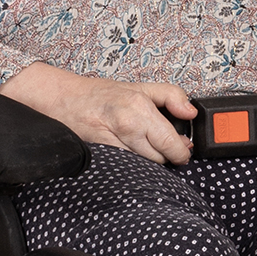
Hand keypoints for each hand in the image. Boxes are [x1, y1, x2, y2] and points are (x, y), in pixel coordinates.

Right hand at [2, 64, 196, 164]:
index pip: (171, 142)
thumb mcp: (141, 87)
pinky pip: (128, 168)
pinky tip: (131, 154)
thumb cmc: (101, 95)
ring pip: (145, 166)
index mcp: (140, 107)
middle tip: (164, 148)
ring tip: (145, 148)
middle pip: (160, 158)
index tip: (183, 150)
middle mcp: (128, 126)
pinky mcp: (103, 155)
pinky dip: (134, 165)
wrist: (65, 100)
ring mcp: (114, 143)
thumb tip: (191, 112)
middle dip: (167, 156)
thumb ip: (172, 96)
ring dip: (150, 161)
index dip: (181, 151)